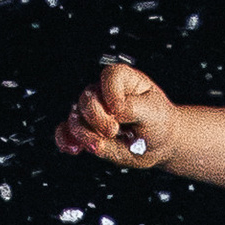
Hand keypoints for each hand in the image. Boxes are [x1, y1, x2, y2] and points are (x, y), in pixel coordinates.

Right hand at [53, 58, 178, 170]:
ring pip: (76, 118)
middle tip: (113, 131)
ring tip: (99, 145)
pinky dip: (66, 140)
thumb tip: (113, 112)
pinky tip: (74, 148)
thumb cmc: (157, 121)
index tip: (119, 110)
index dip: (111, 93)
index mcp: (122, 80)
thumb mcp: (154, 112)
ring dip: (84, 134)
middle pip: (87, 99)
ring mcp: (92, 112)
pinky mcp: (86, 131)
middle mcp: (103, 93)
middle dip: (97, 118)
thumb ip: (133, 109)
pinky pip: (66, 132)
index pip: (110, 76)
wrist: (158, 142)